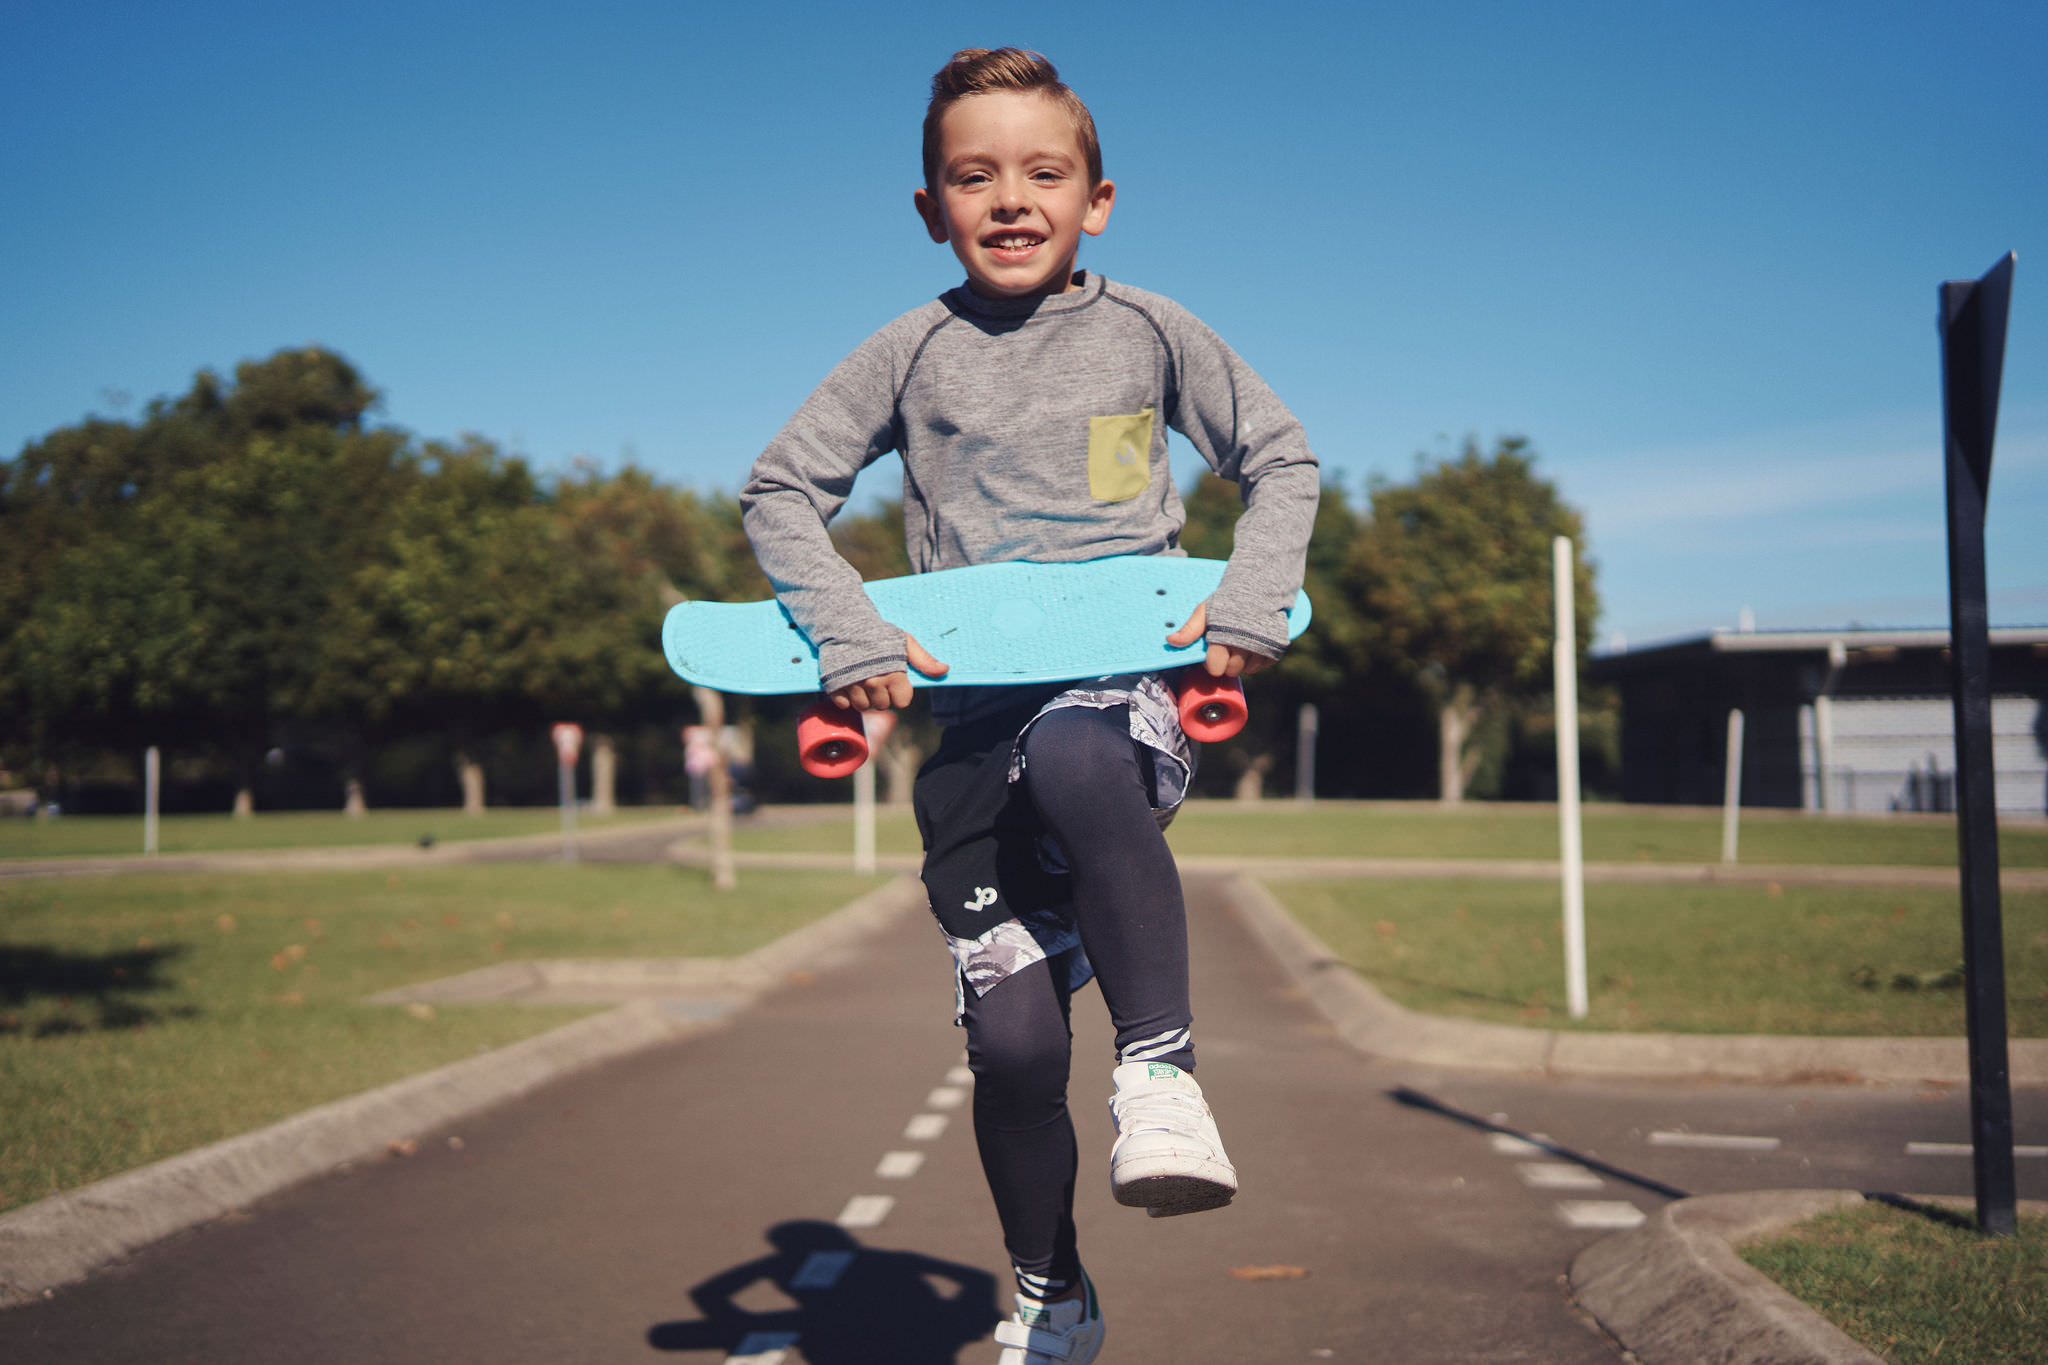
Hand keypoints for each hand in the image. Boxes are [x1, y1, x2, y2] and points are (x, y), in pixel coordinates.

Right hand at [828, 632, 948, 710]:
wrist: (845, 623)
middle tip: (877, 677)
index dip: (900, 692)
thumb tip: (944, 671)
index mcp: (893, 675)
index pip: (902, 702)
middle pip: (883, 706)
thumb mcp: (904, 642)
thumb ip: (924, 660)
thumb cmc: (878, 633)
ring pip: (863, 707)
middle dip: (882, 695)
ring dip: (864, 697)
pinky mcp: (834, 686)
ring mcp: (852, 686)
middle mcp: (873, 683)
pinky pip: (844, 704)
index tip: (894, 681)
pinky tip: (849, 682)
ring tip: (863, 680)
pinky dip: (846, 697)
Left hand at [1168, 601, 1272, 678]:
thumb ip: (1189, 629)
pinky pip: (1265, 664)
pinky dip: (1259, 658)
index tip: (1212, 653)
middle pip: (1232, 671)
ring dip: (1244, 661)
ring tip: (1240, 644)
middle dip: (1227, 663)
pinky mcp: (1277, 646)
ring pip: (1249, 669)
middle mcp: (1243, 644)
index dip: (1211, 664)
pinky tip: (1254, 644)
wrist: (1259, 586)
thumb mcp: (1205, 611)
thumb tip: (1170, 641)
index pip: (1215, 669)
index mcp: (1223, 637)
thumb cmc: (1228, 601)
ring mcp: (1262, 646)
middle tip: (1226, 647)